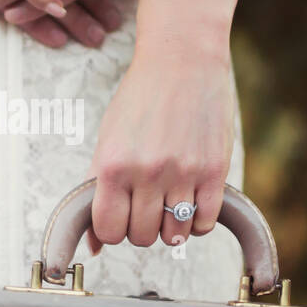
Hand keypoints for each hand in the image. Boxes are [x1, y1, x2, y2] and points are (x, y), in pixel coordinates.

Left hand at [86, 44, 235, 254]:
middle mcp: (146, 171)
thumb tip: (92, 248)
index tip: (120, 215)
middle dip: (141, 227)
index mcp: (112, 164)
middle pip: (141, 237)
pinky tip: (191, 200)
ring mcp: (183, 172)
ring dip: (170, 227)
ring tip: (169, 202)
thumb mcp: (108, 140)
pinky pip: (204, 223)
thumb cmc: (140, 100)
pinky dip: (196, 222)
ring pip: (174, 236)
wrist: (182, 59)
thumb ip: (96, 190)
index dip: (112, 230)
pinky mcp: (214, 170)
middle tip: (146, 204)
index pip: (108, 231)